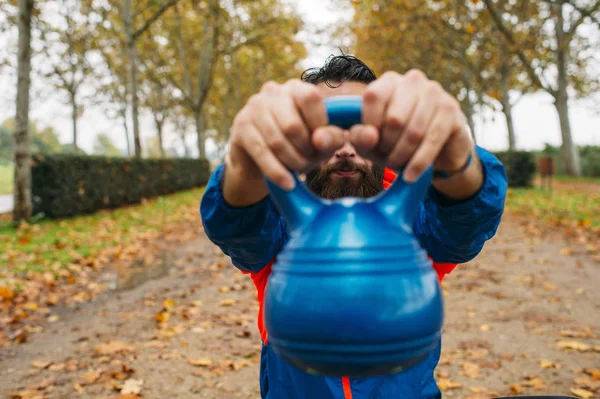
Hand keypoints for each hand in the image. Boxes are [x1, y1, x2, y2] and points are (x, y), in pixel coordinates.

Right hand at [226, 79, 346, 190]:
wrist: (259, 160)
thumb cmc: (297, 146)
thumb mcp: (320, 143)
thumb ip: (331, 138)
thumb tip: (320, 139)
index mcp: (296, 88)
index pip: (311, 98)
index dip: (319, 125)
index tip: (321, 143)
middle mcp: (272, 91)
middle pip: (293, 125)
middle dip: (305, 151)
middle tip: (309, 162)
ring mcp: (253, 107)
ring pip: (276, 141)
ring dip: (292, 162)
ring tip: (298, 170)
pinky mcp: (240, 126)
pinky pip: (261, 152)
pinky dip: (277, 171)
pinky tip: (288, 184)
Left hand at [349, 70, 474, 182]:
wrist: (437, 150)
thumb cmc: (398, 142)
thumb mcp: (372, 143)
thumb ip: (361, 138)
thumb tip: (369, 135)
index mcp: (389, 81)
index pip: (373, 97)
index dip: (370, 125)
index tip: (372, 143)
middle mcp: (412, 80)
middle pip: (394, 119)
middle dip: (388, 146)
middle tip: (387, 158)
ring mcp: (434, 92)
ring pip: (414, 131)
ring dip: (403, 155)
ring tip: (398, 165)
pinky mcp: (451, 109)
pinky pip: (432, 139)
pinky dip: (418, 162)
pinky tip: (410, 175)